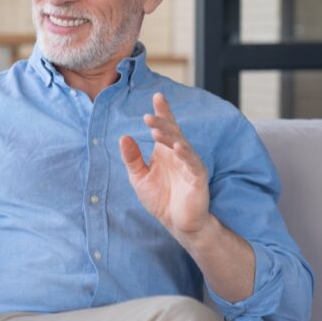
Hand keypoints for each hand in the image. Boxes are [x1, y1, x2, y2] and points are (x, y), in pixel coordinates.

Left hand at [119, 92, 210, 238]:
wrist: (177, 223)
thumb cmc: (161, 199)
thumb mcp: (139, 177)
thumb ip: (132, 158)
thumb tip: (123, 137)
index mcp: (165, 151)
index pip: (165, 127)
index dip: (162, 112)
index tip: (157, 96)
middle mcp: (179, 154)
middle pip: (172, 132)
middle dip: (161, 122)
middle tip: (148, 115)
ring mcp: (190, 164)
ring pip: (182, 145)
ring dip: (169, 136)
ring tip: (156, 129)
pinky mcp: (198, 177)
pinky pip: (192, 163)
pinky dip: (186, 154)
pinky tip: (177, 147)